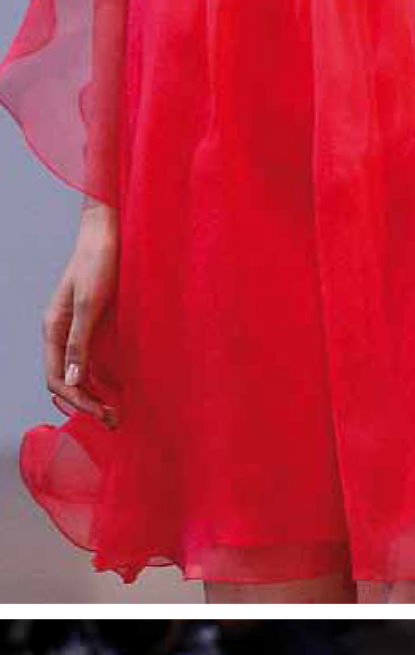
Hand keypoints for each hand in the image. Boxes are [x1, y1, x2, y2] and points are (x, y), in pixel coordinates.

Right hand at [42, 206, 119, 426]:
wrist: (110, 233)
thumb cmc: (98, 262)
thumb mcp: (88, 304)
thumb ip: (80, 341)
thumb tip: (74, 379)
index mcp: (54, 328)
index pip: (57, 378)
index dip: (77, 401)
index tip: (104, 414)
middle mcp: (63, 333)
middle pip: (67, 380)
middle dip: (86, 403)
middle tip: (114, 421)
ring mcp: (79, 330)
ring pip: (80, 374)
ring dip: (95, 395)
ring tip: (118, 412)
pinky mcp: (96, 326)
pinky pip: (94, 361)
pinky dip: (103, 380)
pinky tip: (121, 390)